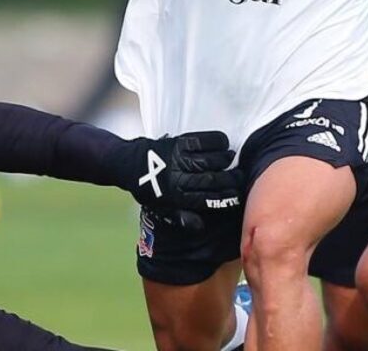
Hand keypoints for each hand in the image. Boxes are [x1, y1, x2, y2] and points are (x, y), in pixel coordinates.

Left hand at [114, 131, 243, 230]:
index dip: (226, 199)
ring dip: (225, 160)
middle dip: (230, 180)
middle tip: (240, 178)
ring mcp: (178, 159)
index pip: (208, 200)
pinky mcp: (177, 142)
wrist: (127, 164)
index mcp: (175, 197)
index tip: (238, 196)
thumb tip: (201, 226)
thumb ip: (181, 217)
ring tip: (231, 160)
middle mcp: (178, 178)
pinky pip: (202, 141)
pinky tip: (224, 144)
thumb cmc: (147, 188)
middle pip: (212, 180)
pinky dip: (217, 141)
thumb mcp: (160, 209)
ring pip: (210, 160)